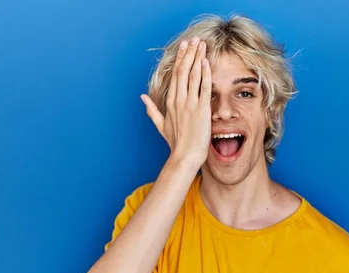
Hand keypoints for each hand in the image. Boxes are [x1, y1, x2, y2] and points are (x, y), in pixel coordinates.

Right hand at [141, 37, 211, 166]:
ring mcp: (190, 104)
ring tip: (201, 45)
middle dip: (188, 54)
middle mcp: (179, 100)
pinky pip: (203, 88)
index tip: (184, 48)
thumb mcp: (161, 125)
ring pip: (193, 76)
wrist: (185, 156)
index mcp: (170, 102)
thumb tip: (142, 97)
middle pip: (183, 71)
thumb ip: (151, 110)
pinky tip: (206, 62)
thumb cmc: (175, 143)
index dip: (180, 60)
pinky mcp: (201, 110)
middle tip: (193, 40)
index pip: (175, 76)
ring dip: (197, 58)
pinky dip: (205, 74)